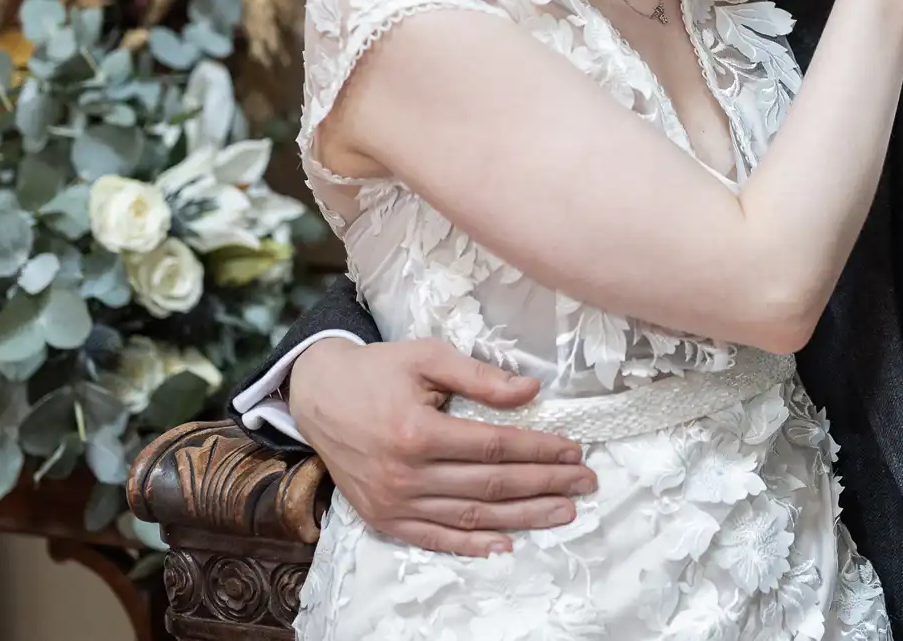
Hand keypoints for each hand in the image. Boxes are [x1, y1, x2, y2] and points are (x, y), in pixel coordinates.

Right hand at [288, 336, 595, 555]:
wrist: (318, 396)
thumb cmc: (377, 371)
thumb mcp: (427, 357)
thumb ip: (480, 376)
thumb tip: (531, 391)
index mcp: (418, 431)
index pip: (496, 447)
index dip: (540, 450)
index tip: (575, 450)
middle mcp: (406, 473)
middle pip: (491, 486)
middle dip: (545, 484)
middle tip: (585, 482)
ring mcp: (394, 501)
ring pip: (470, 516)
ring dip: (522, 517)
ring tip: (563, 512)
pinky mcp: (383, 518)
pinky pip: (434, 538)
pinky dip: (470, 545)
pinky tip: (505, 544)